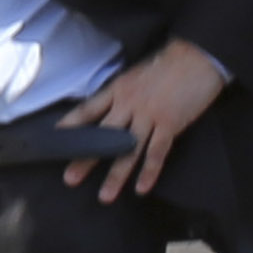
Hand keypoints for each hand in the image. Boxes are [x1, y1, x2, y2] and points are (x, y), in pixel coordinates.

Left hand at [61, 40, 232, 205]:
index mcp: (118, 90)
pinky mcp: (170, 123)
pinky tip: (141, 189)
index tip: (55, 140)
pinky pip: (157, 152)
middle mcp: (129, 104)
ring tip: (105, 196)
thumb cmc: (167, 64)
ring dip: (116, 175)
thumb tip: (108, 110)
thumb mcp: (135, 75)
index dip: (71, 125)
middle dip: (86, 158)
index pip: (89, 109)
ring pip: (128, 150)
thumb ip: (121, 94)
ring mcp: (150, 115)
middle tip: (70, 178)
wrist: (198, 57)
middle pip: (103, 135)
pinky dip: (149, 172)